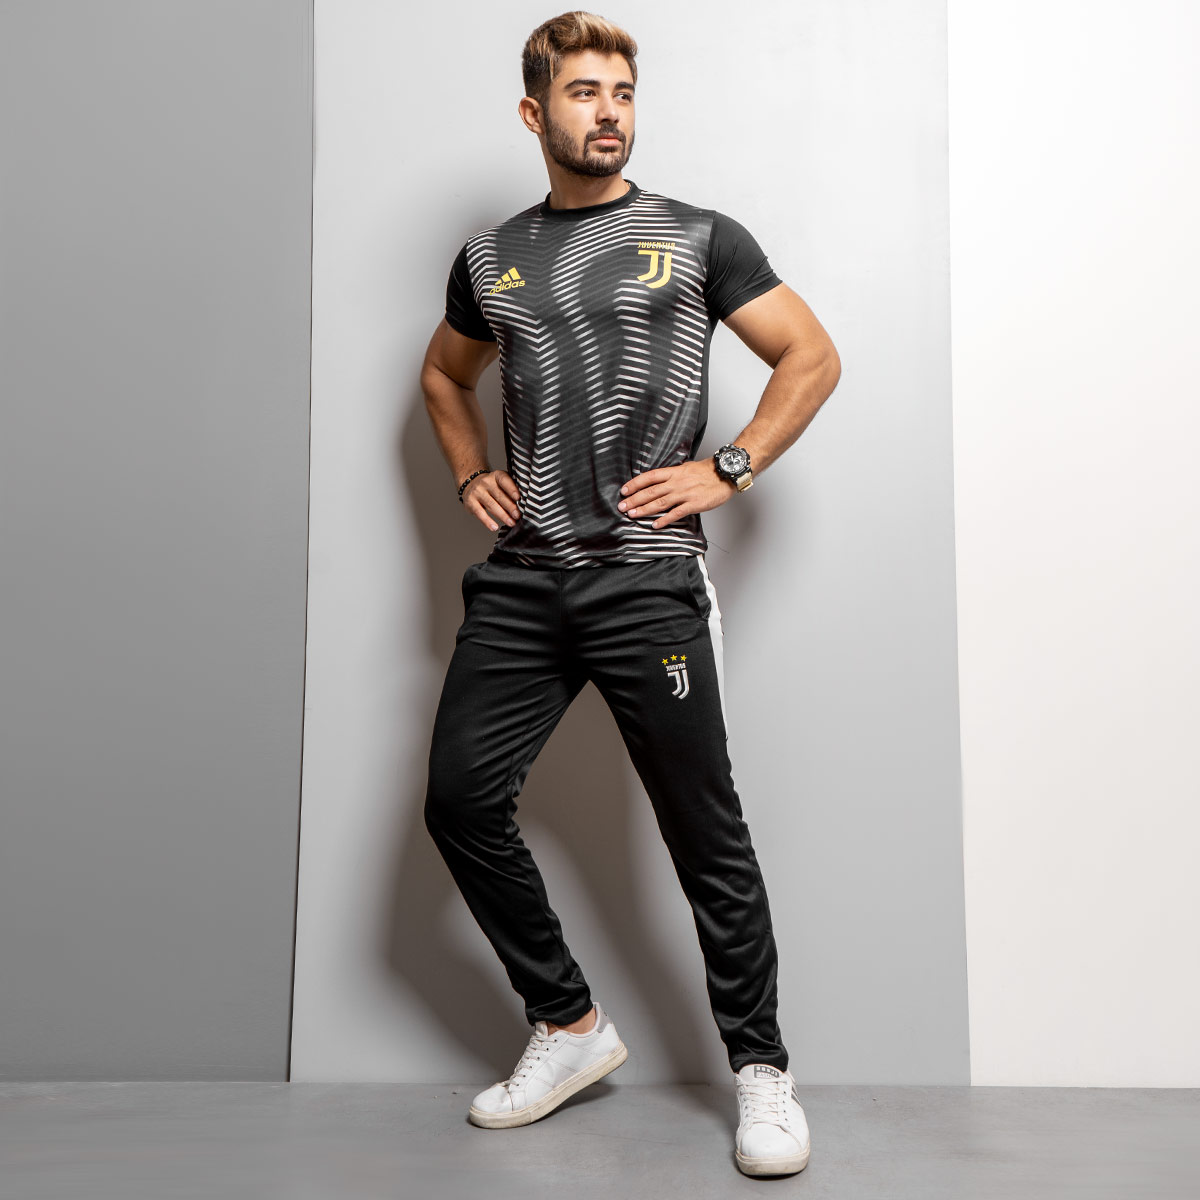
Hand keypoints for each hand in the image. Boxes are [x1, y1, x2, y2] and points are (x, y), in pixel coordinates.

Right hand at [462, 469, 520, 531]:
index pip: (504, 481)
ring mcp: (477, 492)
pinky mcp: (470, 502)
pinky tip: (494, 527)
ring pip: (491, 505)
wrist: (471, 483)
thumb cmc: (493, 486)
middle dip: (510, 507)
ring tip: (511, 523)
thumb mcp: (501, 482)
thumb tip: (525, 504)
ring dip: (502, 516)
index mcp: (497, 476)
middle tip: (518, 516)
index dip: (511, 489)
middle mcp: (486, 482)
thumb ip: (512, 489)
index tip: (519, 498)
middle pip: (499, 496)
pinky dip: (487, 521)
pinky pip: (479, 513)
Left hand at [617, 460, 735, 527]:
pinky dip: (664, 520)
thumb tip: (658, 479)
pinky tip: (655, 525)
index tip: (624, 491)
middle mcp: (676, 482)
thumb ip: (672, 474)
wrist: (725, 474)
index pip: (649, 477)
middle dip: (634, 499)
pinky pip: (676, 513)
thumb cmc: (707, 471)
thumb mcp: (686, 467)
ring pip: (660, 502)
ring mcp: (684, 494)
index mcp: (674, 472)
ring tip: (632, 515)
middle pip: (651, 491)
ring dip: (644, 509)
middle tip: (622, 506)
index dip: (635, 484)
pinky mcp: (693, 504)